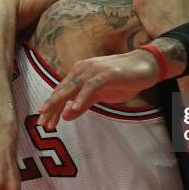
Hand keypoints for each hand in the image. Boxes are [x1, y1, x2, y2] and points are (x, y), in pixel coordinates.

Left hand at [37, 49, 160, 128]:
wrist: (145, 66)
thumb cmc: (122, 80)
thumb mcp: (100, 96)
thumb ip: (83, 104)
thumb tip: (66, 115)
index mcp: (80, 73)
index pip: (61, 92)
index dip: (52, 107)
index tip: (45, 123)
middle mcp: (83, 69)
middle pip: (63, 90)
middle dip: (51, 107)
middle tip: (42, 122)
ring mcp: (94, 70)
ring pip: (72, 87)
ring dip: (60, 101)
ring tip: (51, 116)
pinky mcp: (106, 73)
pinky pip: (91, 86)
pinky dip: (82, 97)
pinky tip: (75, 108)